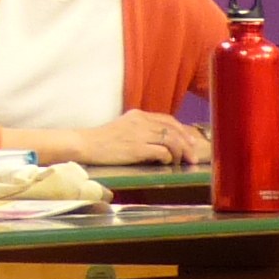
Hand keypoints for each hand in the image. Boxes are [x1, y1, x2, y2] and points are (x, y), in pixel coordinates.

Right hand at [49, 110, 209, 169]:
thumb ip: (140, 130)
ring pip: (171, 141)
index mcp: (139, 115)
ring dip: (180, 153)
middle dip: (187, 144)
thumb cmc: (102, 140)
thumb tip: (158, 141)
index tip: (190, 141)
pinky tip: (166, 163)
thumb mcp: (123, 128)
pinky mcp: (137, 148)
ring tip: (181, 163)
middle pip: (173, 130)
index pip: (167, 120)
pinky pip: (161, 152)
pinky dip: (168, 158)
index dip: (182, 131)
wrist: (86, 144)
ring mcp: (140, 135)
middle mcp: (142, 122)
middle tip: (192, 156)